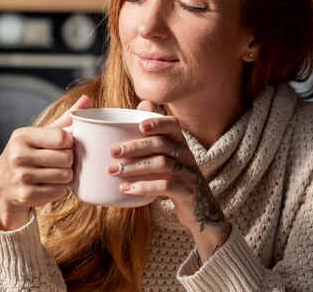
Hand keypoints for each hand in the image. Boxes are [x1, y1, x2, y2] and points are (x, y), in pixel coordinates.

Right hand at [0, 95, 92, 230]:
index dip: (70, 142)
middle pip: (66, 158)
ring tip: (56, 172)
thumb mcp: (40, 134)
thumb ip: (65, 118)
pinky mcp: (26, 195)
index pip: (62, 137)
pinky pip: (59, 192)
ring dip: (66, 176)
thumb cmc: (28, 154)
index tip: (65, 144)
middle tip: (61, 161)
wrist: (3, 185)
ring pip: (65, 176)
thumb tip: (88, 99)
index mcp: (22, 136)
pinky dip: (60, 190)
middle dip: (69, 160)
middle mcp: (19, 156)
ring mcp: (21, 177)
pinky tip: (50, 185)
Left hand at [108, 100, 229, 261]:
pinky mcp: (187, 192)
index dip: (158, 123)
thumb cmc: (175, 179)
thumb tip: (142, 104)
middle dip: (135, 146)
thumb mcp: (168, 158)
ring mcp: (188, 174)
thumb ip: (154, 137)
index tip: (139, 126)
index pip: (173, 125)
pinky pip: (165, 186)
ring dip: (134, 167)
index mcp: (180, 143)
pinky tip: (126, 188)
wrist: (200, 210)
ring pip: (161, 164)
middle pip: (161, 144)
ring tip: (113, 170)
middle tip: (113, 151)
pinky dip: (143, 186)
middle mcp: (187, 155)